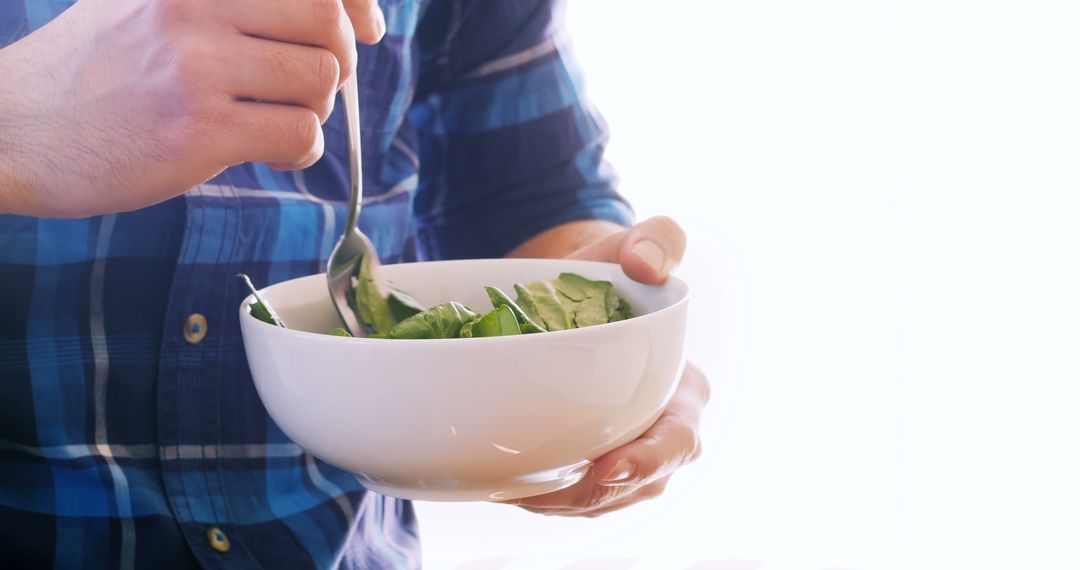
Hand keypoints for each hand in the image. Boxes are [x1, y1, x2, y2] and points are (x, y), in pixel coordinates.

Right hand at [0, 0, 384, 216]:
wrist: (15, 131)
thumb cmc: (94, 70)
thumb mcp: (147, 3)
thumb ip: (224, 2)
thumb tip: (336, 14)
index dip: (355, 3)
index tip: (366, 29)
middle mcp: (194, 6)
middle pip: (327, 24)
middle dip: (336, 61)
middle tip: (308, 86)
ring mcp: (196, 67)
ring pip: (320, 81)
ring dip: (313, 110)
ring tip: (276, 122)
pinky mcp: (199, 131)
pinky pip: (299, 135)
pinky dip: (299, 151)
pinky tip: (269, 154)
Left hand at [502, 216, 709, 516]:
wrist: (576, 293)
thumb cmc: (614, 272)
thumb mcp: (635, 244)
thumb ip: (658, 239)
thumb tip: (647, 264)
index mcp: (684, 391)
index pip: (679, 440)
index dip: (649, 462)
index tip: (609, 468)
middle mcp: (660, 433)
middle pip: (637, 486)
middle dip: (591, 495)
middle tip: (536, 492)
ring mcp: (627, 456)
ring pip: (600, 500)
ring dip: (557, 502)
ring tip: (511, 489)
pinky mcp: (591, 466)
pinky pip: (571, 495)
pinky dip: (539, 495)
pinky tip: (504, 484)